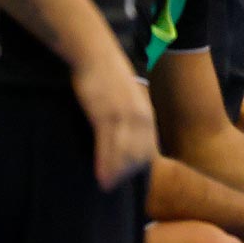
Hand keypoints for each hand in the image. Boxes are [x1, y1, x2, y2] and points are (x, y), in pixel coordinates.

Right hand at [73, 48, 157, 189]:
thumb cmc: (106, 76)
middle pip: (140, 154)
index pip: (148, 147)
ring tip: (107, 187)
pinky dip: (106, 164)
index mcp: (145, 114)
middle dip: (129, 173)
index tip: (130, 180)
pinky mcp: (106, 114)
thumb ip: (128, 114)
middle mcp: (140, 117)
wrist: (95, 54)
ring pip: (125, 154)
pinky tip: (102, 177)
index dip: (139, 166)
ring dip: (117, 173)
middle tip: (115, 188)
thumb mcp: (125, 96)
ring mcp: (124, 116)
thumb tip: (122, 129)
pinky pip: (108, 145)